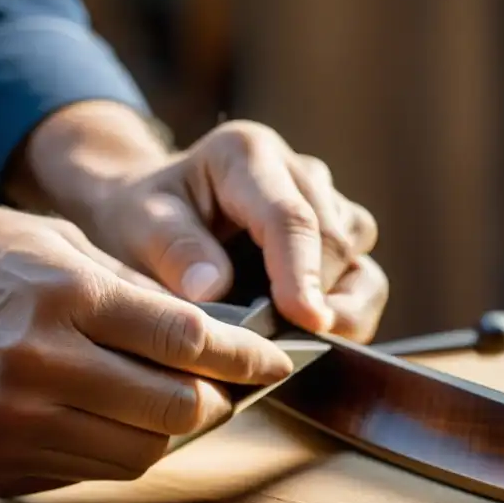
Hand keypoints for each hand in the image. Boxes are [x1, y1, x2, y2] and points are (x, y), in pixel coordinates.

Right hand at [0, 207, 292, 497]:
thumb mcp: (70, 248)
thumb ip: (143, 295)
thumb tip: (214, 337)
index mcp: (68, 299)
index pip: (187, 342)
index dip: (246, 357)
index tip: (273, 362)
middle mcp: (41, 365)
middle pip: (177, 409)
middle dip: (216, 401)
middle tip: (224, 387)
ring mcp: (15, 422)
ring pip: (144, 454)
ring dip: (170, 433)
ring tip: (164, 402)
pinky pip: (93, 472)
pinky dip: (117, 450)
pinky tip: (107, 418)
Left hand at [19, 103, 388, 342]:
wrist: (157, 211)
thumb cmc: (146, 215)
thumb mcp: (138, 224)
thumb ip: (174, 249)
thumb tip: (214, 291)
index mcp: (247, 154)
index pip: (289, 216)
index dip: (302, 272)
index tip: (307, 320)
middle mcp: (299, 172)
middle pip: (336, 241)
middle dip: (320, 299)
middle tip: (284, 347)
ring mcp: (328, 203)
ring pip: (360, 260)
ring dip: (341, 307)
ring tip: (300, 340)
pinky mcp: (341, 235)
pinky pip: (365, 279)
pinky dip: (347, 312)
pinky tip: (309, 333)